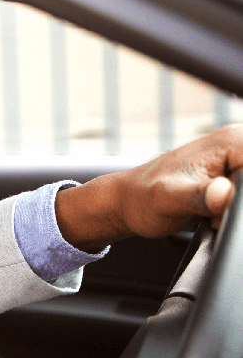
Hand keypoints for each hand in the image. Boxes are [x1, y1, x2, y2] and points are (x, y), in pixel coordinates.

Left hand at [55, 124, 242, 251]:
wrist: (126, 203)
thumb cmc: (142, 199)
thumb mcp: (170, 200)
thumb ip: (200, 196)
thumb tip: (223, 193)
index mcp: (231, 141)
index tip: (223, 206)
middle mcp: (237, 144)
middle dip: (240, 203)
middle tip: (213, 214)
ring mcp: (236, 160)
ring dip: (238, 209)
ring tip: (210, 215)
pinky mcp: (233, 175)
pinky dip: (233, 211)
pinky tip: (211, 216)